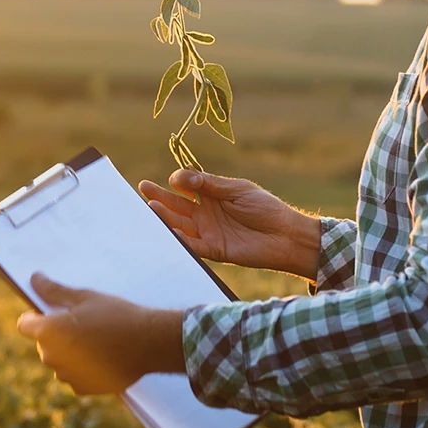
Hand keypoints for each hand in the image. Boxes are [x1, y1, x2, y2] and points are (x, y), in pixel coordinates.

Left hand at [16, 272, 184, 395]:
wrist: (149, 343)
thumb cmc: (117, 315)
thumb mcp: (86, 297)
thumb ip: (54, 290)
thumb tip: (34, 278)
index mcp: (50, 331)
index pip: (25, 324)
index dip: (36, 317)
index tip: (53, 312)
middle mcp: (52, 356)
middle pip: (44, 343)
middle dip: (57, 334)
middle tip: (85, 323)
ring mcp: (67, 375)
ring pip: (60, 361)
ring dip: (70, 352)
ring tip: (98, 340)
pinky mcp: (82, 388)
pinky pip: (74, 375)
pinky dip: (83, 368)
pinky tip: (103, 356)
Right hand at [138, 169, 319, 278]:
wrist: (285, 234)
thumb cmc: (264, 208)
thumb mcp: (237, 189)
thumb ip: (210, 184)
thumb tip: (182, 177)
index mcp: (213, 195)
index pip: (187, 186)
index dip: (179, 180)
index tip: (176, 178)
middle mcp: (206, 214)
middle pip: (177, 205)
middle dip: (159, 197)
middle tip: (142, 188)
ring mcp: (208, 232)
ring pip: (179, 225)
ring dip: (165, 218)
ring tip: (150, 208)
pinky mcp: (213, 250)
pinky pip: (192, 245)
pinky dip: (180, 239)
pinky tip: (169, 231)